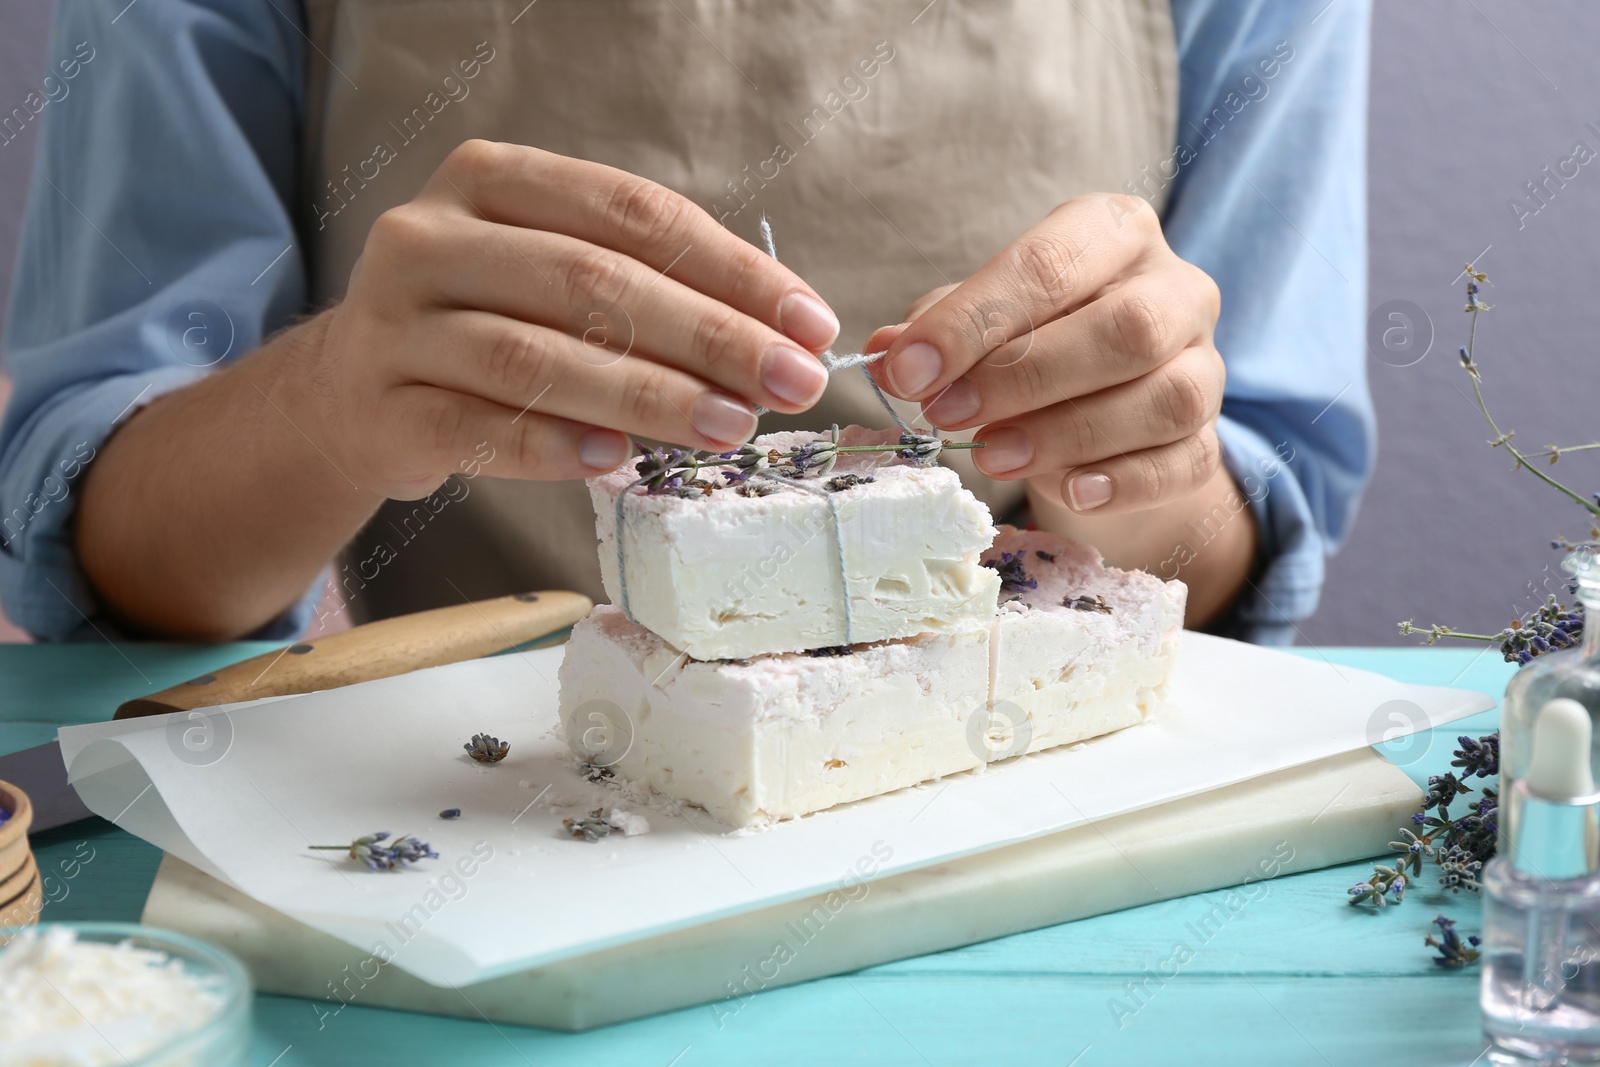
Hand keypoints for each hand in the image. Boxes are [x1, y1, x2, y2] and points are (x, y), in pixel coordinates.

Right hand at [298, 140, 840, 498]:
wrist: (349, 393)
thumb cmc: (483, 325)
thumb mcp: (549, 274)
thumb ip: (645, 287)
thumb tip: (779, 338)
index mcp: (491, 181)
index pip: (633, 214)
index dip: (732, 269)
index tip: (809, 323)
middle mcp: (431, 236)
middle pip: (592, 282)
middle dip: (708, 336)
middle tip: (788, 383)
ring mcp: (396, 323)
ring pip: (535, 356)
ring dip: (646, 394)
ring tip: (727, 426)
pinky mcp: (382, 407)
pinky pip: (478, 429)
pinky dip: (553, 445)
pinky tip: (618, 459)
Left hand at [864, 194, 1222, 514]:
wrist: (1104, 415)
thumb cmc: (1034, 345)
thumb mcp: (983, 322)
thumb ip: (941, 330)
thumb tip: (885, 353)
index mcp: (1113, 233)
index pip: (1048, 265)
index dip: (972, 321)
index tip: (908, 370)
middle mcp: (1175, 289)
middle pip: (1123, 328)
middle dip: (1024, 376)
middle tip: (947, 415)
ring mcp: (1203, 366)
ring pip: (1163, 398)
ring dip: (1067, 432)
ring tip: (991, 456)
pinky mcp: (1209, 440)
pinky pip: (1183, 463)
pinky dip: (1123, 481)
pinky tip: (1070, 491)